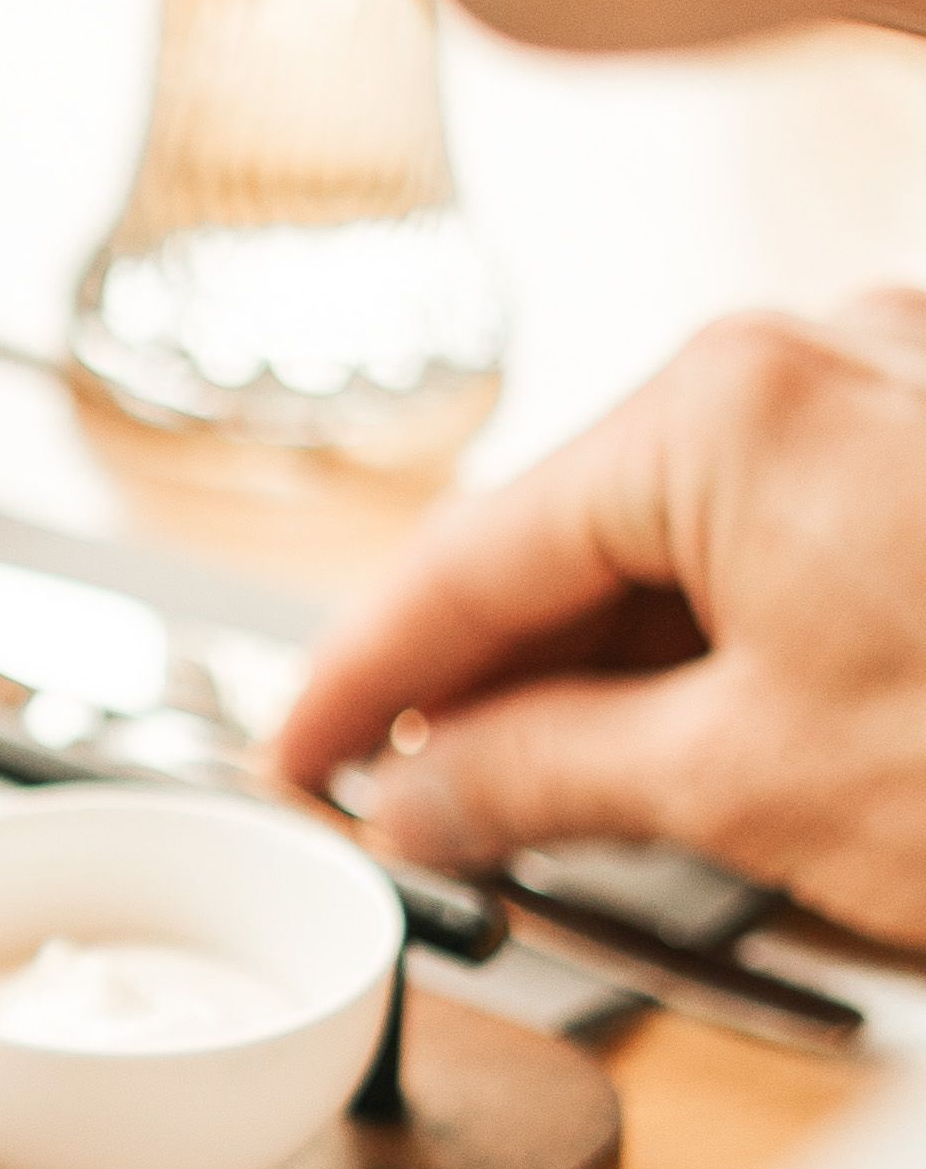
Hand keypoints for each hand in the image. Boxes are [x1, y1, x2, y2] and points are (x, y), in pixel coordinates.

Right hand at [278, 296, 925, 941]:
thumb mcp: (753, 783)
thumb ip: (548, 777)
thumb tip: (423, 796)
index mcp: (731, 405)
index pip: (476, 551)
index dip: (364, 677)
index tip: (301, 755)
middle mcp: (812, 361)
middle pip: (579, 538)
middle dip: (490, 683)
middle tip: (407, 806)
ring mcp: (898, 400)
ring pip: (682, 543)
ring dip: (605, 676)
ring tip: (540, 807)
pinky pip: (779, 541)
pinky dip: (714, 643)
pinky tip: (680, 746)